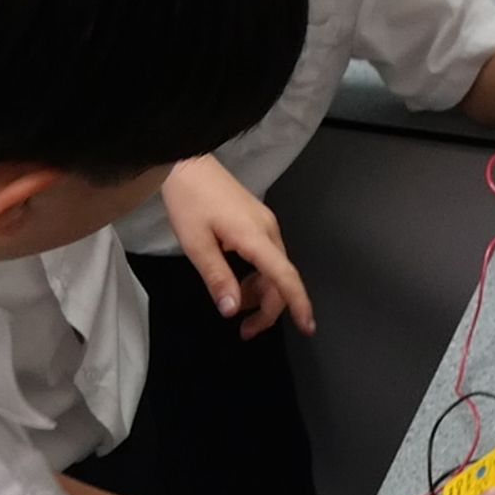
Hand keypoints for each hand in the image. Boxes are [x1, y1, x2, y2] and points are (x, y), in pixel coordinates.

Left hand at [161, 155, 315, 336]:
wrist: (186, 163)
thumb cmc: (188, 201)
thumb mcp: (196, 243)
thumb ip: (217, 277)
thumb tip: (233, 310)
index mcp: (255, 236)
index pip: (285, 275)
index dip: (298, 303)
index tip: (307, 327)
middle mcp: (268, 229)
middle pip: (281, 277)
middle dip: (269, 308)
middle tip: (245, 331)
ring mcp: (264, 223)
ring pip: (274, 267)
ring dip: (260, 292)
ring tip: (236, 306)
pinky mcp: (256, 220)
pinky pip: (266, 256)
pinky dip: (257, 276)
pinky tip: (237, 282)